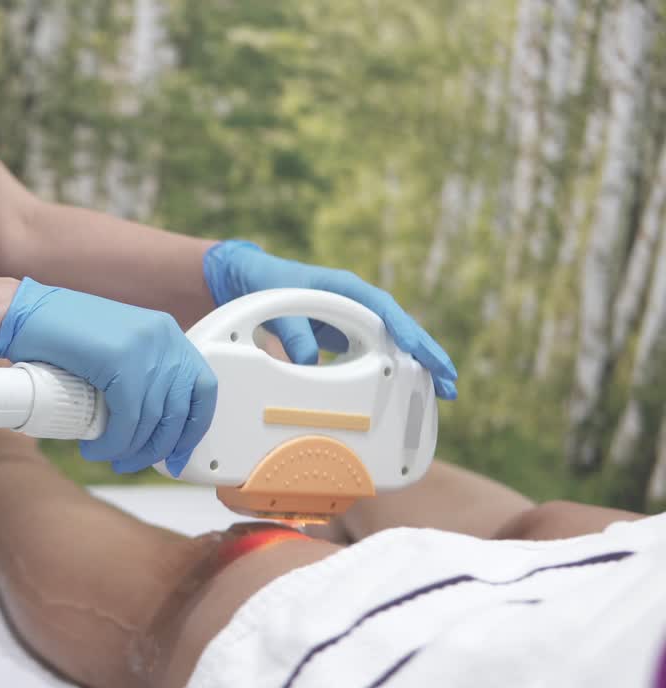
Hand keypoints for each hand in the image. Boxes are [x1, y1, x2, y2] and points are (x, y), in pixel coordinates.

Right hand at [0, 278, 216, 474]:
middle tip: (134, 462)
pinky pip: (128, 417)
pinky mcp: (118, 359)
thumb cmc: (58, 336)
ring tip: (109, 456)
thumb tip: (152, 424)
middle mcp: (161, 337)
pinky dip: (113, 441)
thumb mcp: (112, 351)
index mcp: (165, 333)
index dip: (194, 427)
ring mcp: (142, 346)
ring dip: (130, 449)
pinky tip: (97, 447)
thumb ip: (137, 375)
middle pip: (180, 410)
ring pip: (152, 419)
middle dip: (158, 447)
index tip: (177, 453)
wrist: (22, 315)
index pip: (203, 388)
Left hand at [203, 240, 457, 398]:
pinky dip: (393, 371)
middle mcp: (356, 303)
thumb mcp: (278, 306)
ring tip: (442, 392)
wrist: (252, 280)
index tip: (418, 350)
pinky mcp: (346, 337)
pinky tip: (407, 392)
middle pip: (400, 328)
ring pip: (393, 343)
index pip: (382, 308)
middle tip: (450, 380)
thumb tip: (309, 364)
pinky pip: (376, 353)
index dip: (401, 329)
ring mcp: (354, 320)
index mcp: (345, 288)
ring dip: (417, 366)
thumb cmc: (268, 285)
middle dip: (427, 354)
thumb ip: (292, 332)